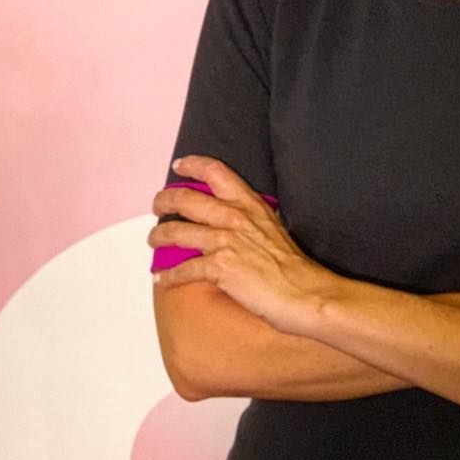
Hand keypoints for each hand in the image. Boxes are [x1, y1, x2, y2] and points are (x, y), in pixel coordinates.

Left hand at [148, 155, 336, 334]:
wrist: (306, 294)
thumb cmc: (294, 269)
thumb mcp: (274, 230)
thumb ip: (251, 222)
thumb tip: (233, 225)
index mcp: (251, 206)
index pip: (216, 172)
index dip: (193, 165)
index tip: (179, 166)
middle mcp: (235, 218)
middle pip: (186, 199)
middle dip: (164, 201)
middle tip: (157, 206)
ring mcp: (225, 241)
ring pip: (177, 231)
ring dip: (159, 236)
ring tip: (153, 240)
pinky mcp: (219, 267)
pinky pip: (183, 268)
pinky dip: (168, 275)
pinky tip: (161, 278)